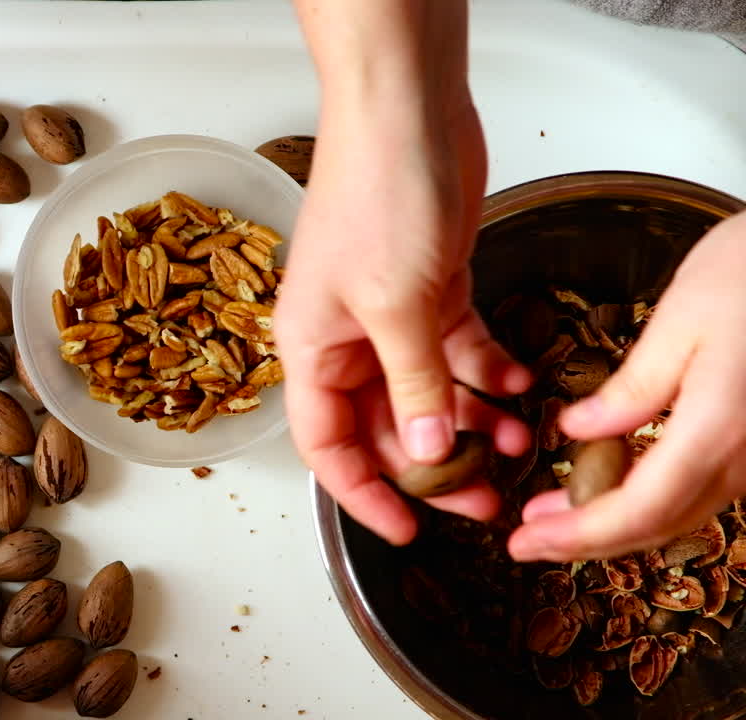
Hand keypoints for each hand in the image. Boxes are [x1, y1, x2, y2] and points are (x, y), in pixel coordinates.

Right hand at [275, 92, 529, 544]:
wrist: (406, 114)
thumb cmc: (374, 196)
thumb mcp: (395, 304)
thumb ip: (414, 384)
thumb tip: (430, 451)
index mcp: (312, 349)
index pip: (327, 446)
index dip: (364, 494)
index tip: (407, 531)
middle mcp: (346, 341)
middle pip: (387, 427)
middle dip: (437, 465)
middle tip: (487, 497)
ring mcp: (390, 317)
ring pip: (430, 394)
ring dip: (473, 422)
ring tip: (521, 445)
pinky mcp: (432, 291)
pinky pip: (459, 352)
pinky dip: (488, 373)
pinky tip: (519, 386)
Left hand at [510, 212, 745, 560]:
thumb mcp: (681, 320)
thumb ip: (632, 389)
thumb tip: (576, 433)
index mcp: (719, 428)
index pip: (640, 509)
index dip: (579, 535)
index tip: (524, 542)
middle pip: (660, 523)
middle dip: (587, 539)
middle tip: (528, 538)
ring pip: (683, 509)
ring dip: (617, 519)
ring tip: (556, 509)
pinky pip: (704, 483)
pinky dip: (651, 494)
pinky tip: (612, 477)